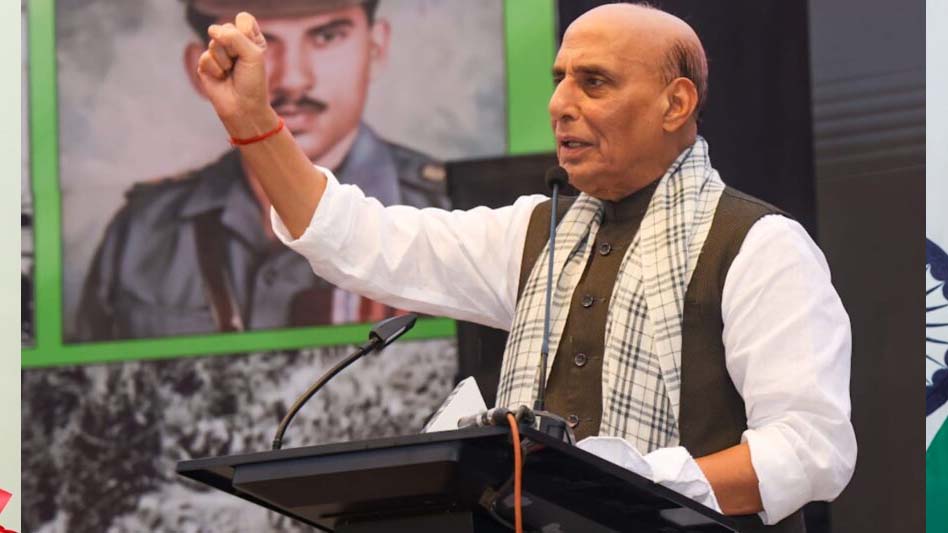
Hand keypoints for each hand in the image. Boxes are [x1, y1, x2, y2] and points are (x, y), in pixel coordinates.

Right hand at [196, 12, 278, 138]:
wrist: (243, 107)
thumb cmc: (252, 82)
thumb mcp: (252, 55)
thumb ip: (234, 36)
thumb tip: (212, 29)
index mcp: (250, 39)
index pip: (243, 19)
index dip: (245, 31)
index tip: (252, 48)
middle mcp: (233, 44)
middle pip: (226, 28)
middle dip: (234, 48)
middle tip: (240, 64)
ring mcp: (218, 53)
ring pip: (214, 42)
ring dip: (225, 60)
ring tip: (230, 72)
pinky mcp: (206, 64)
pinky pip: (205, 56)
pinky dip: (215, 69)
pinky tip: (221, 78)